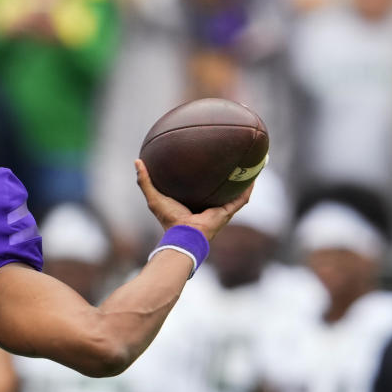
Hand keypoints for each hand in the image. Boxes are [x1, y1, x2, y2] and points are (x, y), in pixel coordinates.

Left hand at [134, 159, 253, 240]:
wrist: (182, 235)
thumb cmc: (168, 219)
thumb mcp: (154, 196)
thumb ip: (144, 180)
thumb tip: (137, 161)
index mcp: (193, 201)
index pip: (201, 185)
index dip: (205, 173)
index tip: (207, 159)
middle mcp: (208, 205)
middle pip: (220, 187)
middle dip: (227, 174)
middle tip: (232, 157)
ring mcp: (219, 210)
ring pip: (235, 192)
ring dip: (244, 180)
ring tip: (250, 164)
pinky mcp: (226, 213)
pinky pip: (241, 199)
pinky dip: (248, 188)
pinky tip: (254, 175)